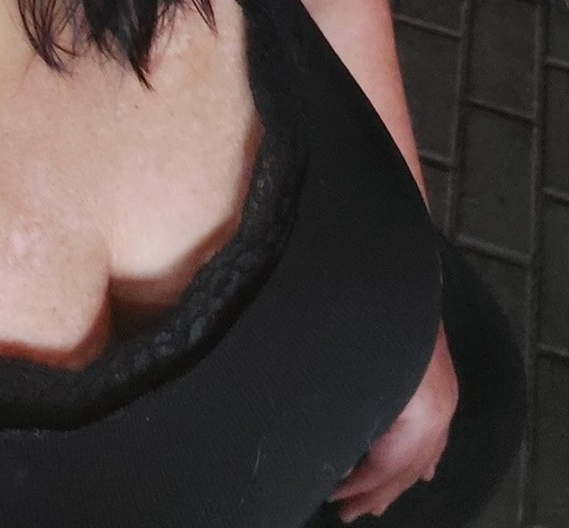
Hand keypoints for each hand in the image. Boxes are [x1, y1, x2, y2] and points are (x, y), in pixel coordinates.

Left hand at [329, 323, 457, 521]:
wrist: (388, 258)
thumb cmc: (363, 304)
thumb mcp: (344, 358)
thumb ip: (338, 400)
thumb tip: (319, 435)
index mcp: (420, 408)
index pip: (387, 464)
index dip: (358, 485)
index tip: (332, 495)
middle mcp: (437, 403)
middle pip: (407, 465)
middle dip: (376, 491)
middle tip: (347, 511)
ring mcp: (442, 388)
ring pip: (424, 451)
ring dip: (398, 478)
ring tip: (375, 502)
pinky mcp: (438, 374)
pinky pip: (436, 429)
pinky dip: (424, 455)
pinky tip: (422, 472)